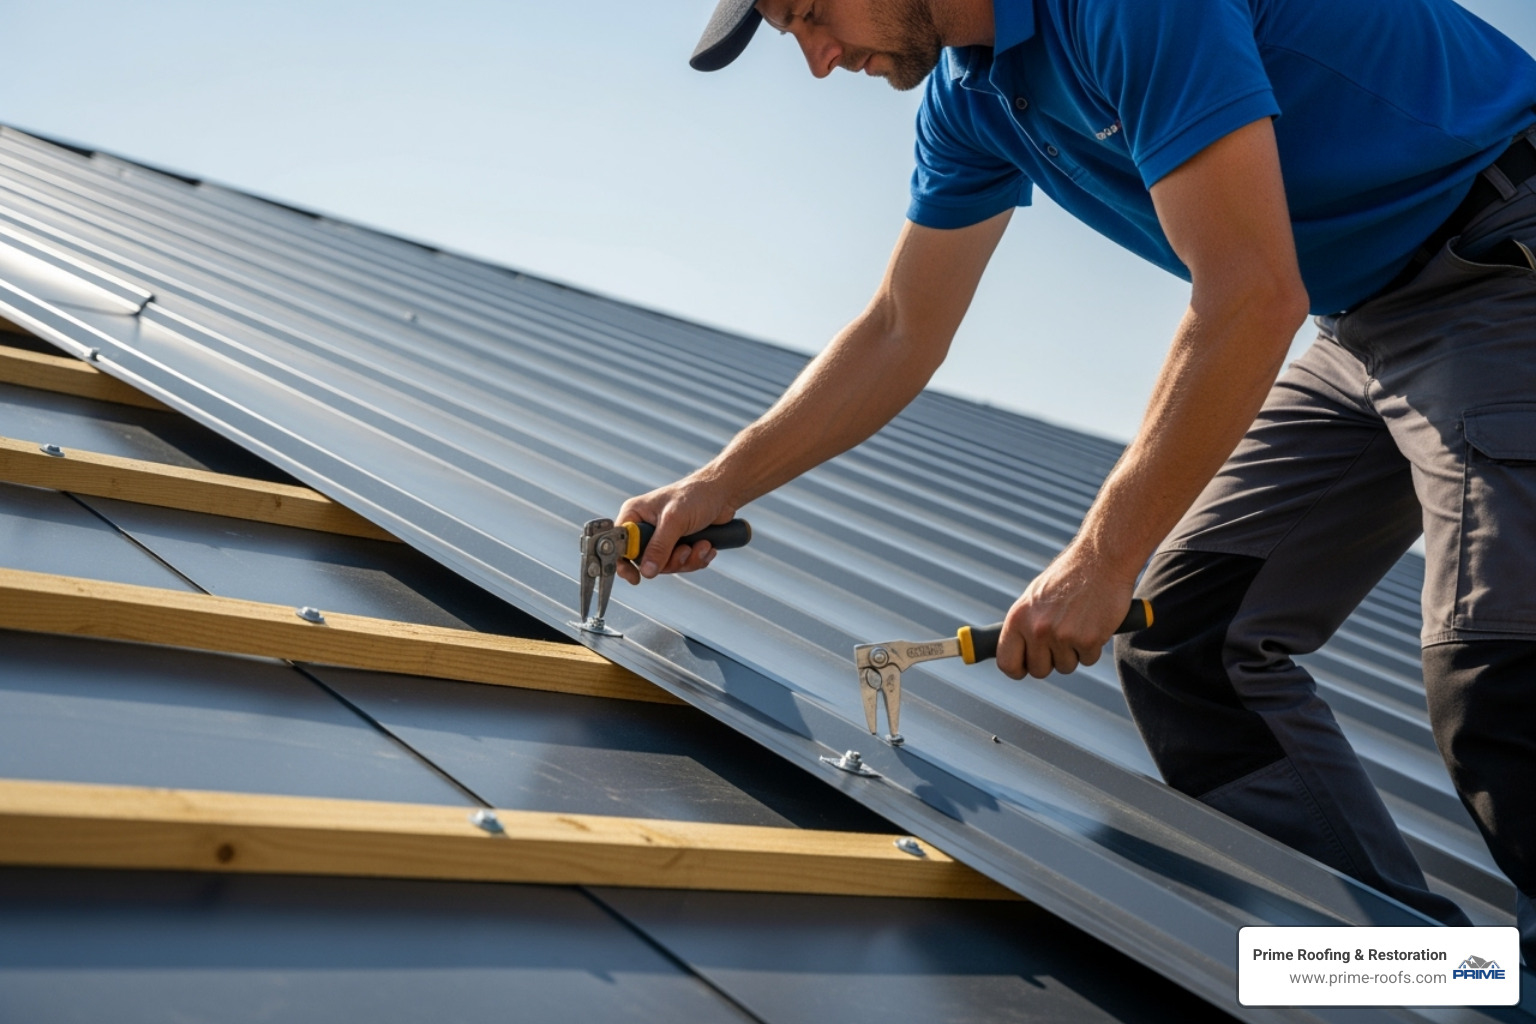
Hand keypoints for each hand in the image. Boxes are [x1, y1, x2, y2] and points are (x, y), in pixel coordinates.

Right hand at [614, 475, 737, 584]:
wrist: (723, 494)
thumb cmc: (695, 496)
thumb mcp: (674, 520)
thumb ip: (659, 546)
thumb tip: (646, 571)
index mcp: (635, 515)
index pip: (619, 544)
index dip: (624, 562)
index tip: (635, 577)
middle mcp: (646, 528)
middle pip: (645, 561)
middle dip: (670, 561)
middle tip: (685, 551)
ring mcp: (663, 538)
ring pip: (666, 566)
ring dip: (688, 560)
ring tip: (702, 545)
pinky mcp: (679, 544)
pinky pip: (682, 564)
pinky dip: (697, 559)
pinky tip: (707, 546)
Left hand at [995, 542, 1136, 678]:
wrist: (1101, 560)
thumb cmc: (1069, 577)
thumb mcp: (1035, 597)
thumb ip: (1025, 625)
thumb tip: (1017, 651)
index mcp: (1018, 618)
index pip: (1007, 661)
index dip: (1018, 669)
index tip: (1026, 668)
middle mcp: (1037, 629)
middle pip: (1039, 670)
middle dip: (1051, 660)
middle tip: (1061, 640)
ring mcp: (1062, 636)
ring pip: (1065, 667)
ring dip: (1074, 653)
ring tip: (1079, 624)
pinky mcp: (1088, 639)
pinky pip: (1088, 660)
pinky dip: (1093, 647)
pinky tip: (1093, 624)